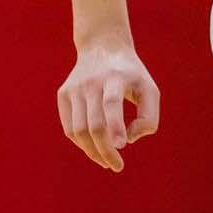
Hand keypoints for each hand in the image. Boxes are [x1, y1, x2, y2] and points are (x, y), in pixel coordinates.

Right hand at [56, 39, 159, 172]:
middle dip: (105, 150)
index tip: (122, 146)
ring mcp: (74, 88)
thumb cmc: (131, 74)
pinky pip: (69, 127)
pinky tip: (94, 148)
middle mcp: (91, 81)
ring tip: (106, 162)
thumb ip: (148, 117)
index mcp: (115, 77)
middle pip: (94, 124)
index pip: (111, 103)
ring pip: (79, 130)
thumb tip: (128, 140)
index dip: (115, 126)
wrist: (102, 46)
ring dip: (92, 151)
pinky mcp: (63, 94)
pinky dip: (81, 143)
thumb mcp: (149, 89)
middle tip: (117, 166)